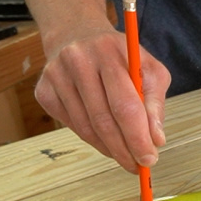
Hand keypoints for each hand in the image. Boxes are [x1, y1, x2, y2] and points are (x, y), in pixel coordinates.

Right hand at [34, 27, 169, 172]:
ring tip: (125, 156)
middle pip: (103, 119)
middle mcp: (78, 61)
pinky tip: (105, 139)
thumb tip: (156, 139)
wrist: (77, 35)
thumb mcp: (148, 68)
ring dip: (109, 148)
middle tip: (138, 166)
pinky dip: (92, 139)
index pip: (125, 105)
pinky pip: (72, 125)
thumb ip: (155, 102)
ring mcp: (56, 76)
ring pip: (86, 127)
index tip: (150, 158)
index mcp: (109, 53)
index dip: (138, 137)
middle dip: (124, 149)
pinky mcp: (44, 91)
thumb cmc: (119, 56)